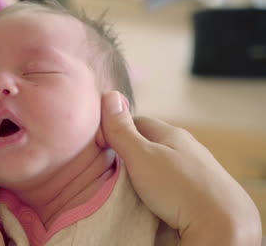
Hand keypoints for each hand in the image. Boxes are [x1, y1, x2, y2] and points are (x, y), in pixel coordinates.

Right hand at [99, 91, 261, 244]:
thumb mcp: (142, 155)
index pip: (136, 121)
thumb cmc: (180, 187)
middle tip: (108, 169)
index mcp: (172, 134)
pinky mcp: (194, 193)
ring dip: (139, 174)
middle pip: (146, 144)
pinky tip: (145, 200)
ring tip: (123, 187)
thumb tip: (108, 95)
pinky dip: (152, 191)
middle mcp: (184, 149)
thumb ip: (122, 130)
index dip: (116, 130)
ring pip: (156, 166)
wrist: (221, 226)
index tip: (101, 146)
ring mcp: (191, 171)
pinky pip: (165, 186)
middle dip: (126, 154)